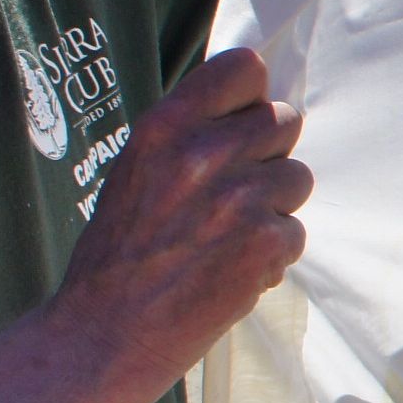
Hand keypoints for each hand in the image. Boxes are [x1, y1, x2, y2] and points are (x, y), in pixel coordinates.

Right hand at [50, 49, 311, 402]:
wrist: (105, 333)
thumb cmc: (118, 254)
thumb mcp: (136, 171)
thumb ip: (190, 137)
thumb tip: (253, 109)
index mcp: (165, 128)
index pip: (245, 69)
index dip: (252, 96)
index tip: (242, 119)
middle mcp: (203, 153)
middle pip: (284, 121)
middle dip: (267, 155)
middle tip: (232, 192)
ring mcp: (239, 197)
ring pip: (297, 178)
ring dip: (273, 206)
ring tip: (226, 236)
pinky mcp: (265, 242)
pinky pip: (296, 231)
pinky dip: (272, 253)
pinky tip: (230, 269)